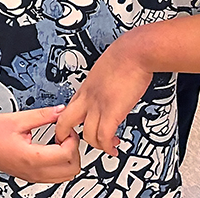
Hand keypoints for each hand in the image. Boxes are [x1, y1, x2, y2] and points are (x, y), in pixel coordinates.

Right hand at [0, 106, 79, 182]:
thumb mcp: (17, 118)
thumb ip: (42, 115)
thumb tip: (60, 111)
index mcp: (31, 158)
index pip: (67, 154)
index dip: (71, 138)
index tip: (65, 127)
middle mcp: (33, 172)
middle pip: (72, 170)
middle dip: (73, 150)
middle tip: (64, 134)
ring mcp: (32, 177)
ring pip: (65, 177)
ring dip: (68, 159)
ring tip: (57, 141)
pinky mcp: (29, 176)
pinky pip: (54, 176)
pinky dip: (59, 164)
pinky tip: (50, 148)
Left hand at [56, 34, 153, 153]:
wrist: (134, 52)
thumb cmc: (124, 56)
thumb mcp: (105, 70)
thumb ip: (102, 84)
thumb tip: (108, 89)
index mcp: (85, 87)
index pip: (68, 108)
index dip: (68, 122)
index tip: (73, 130)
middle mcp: (88, 97)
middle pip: (65, 122)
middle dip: (65, 137)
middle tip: (75, 145)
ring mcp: (98, 105)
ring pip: (86, 134)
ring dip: (96, 145)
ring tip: (107, 147)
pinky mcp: (112, 111)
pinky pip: (104, 136)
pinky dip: (107, 146)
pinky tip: (114, 147)